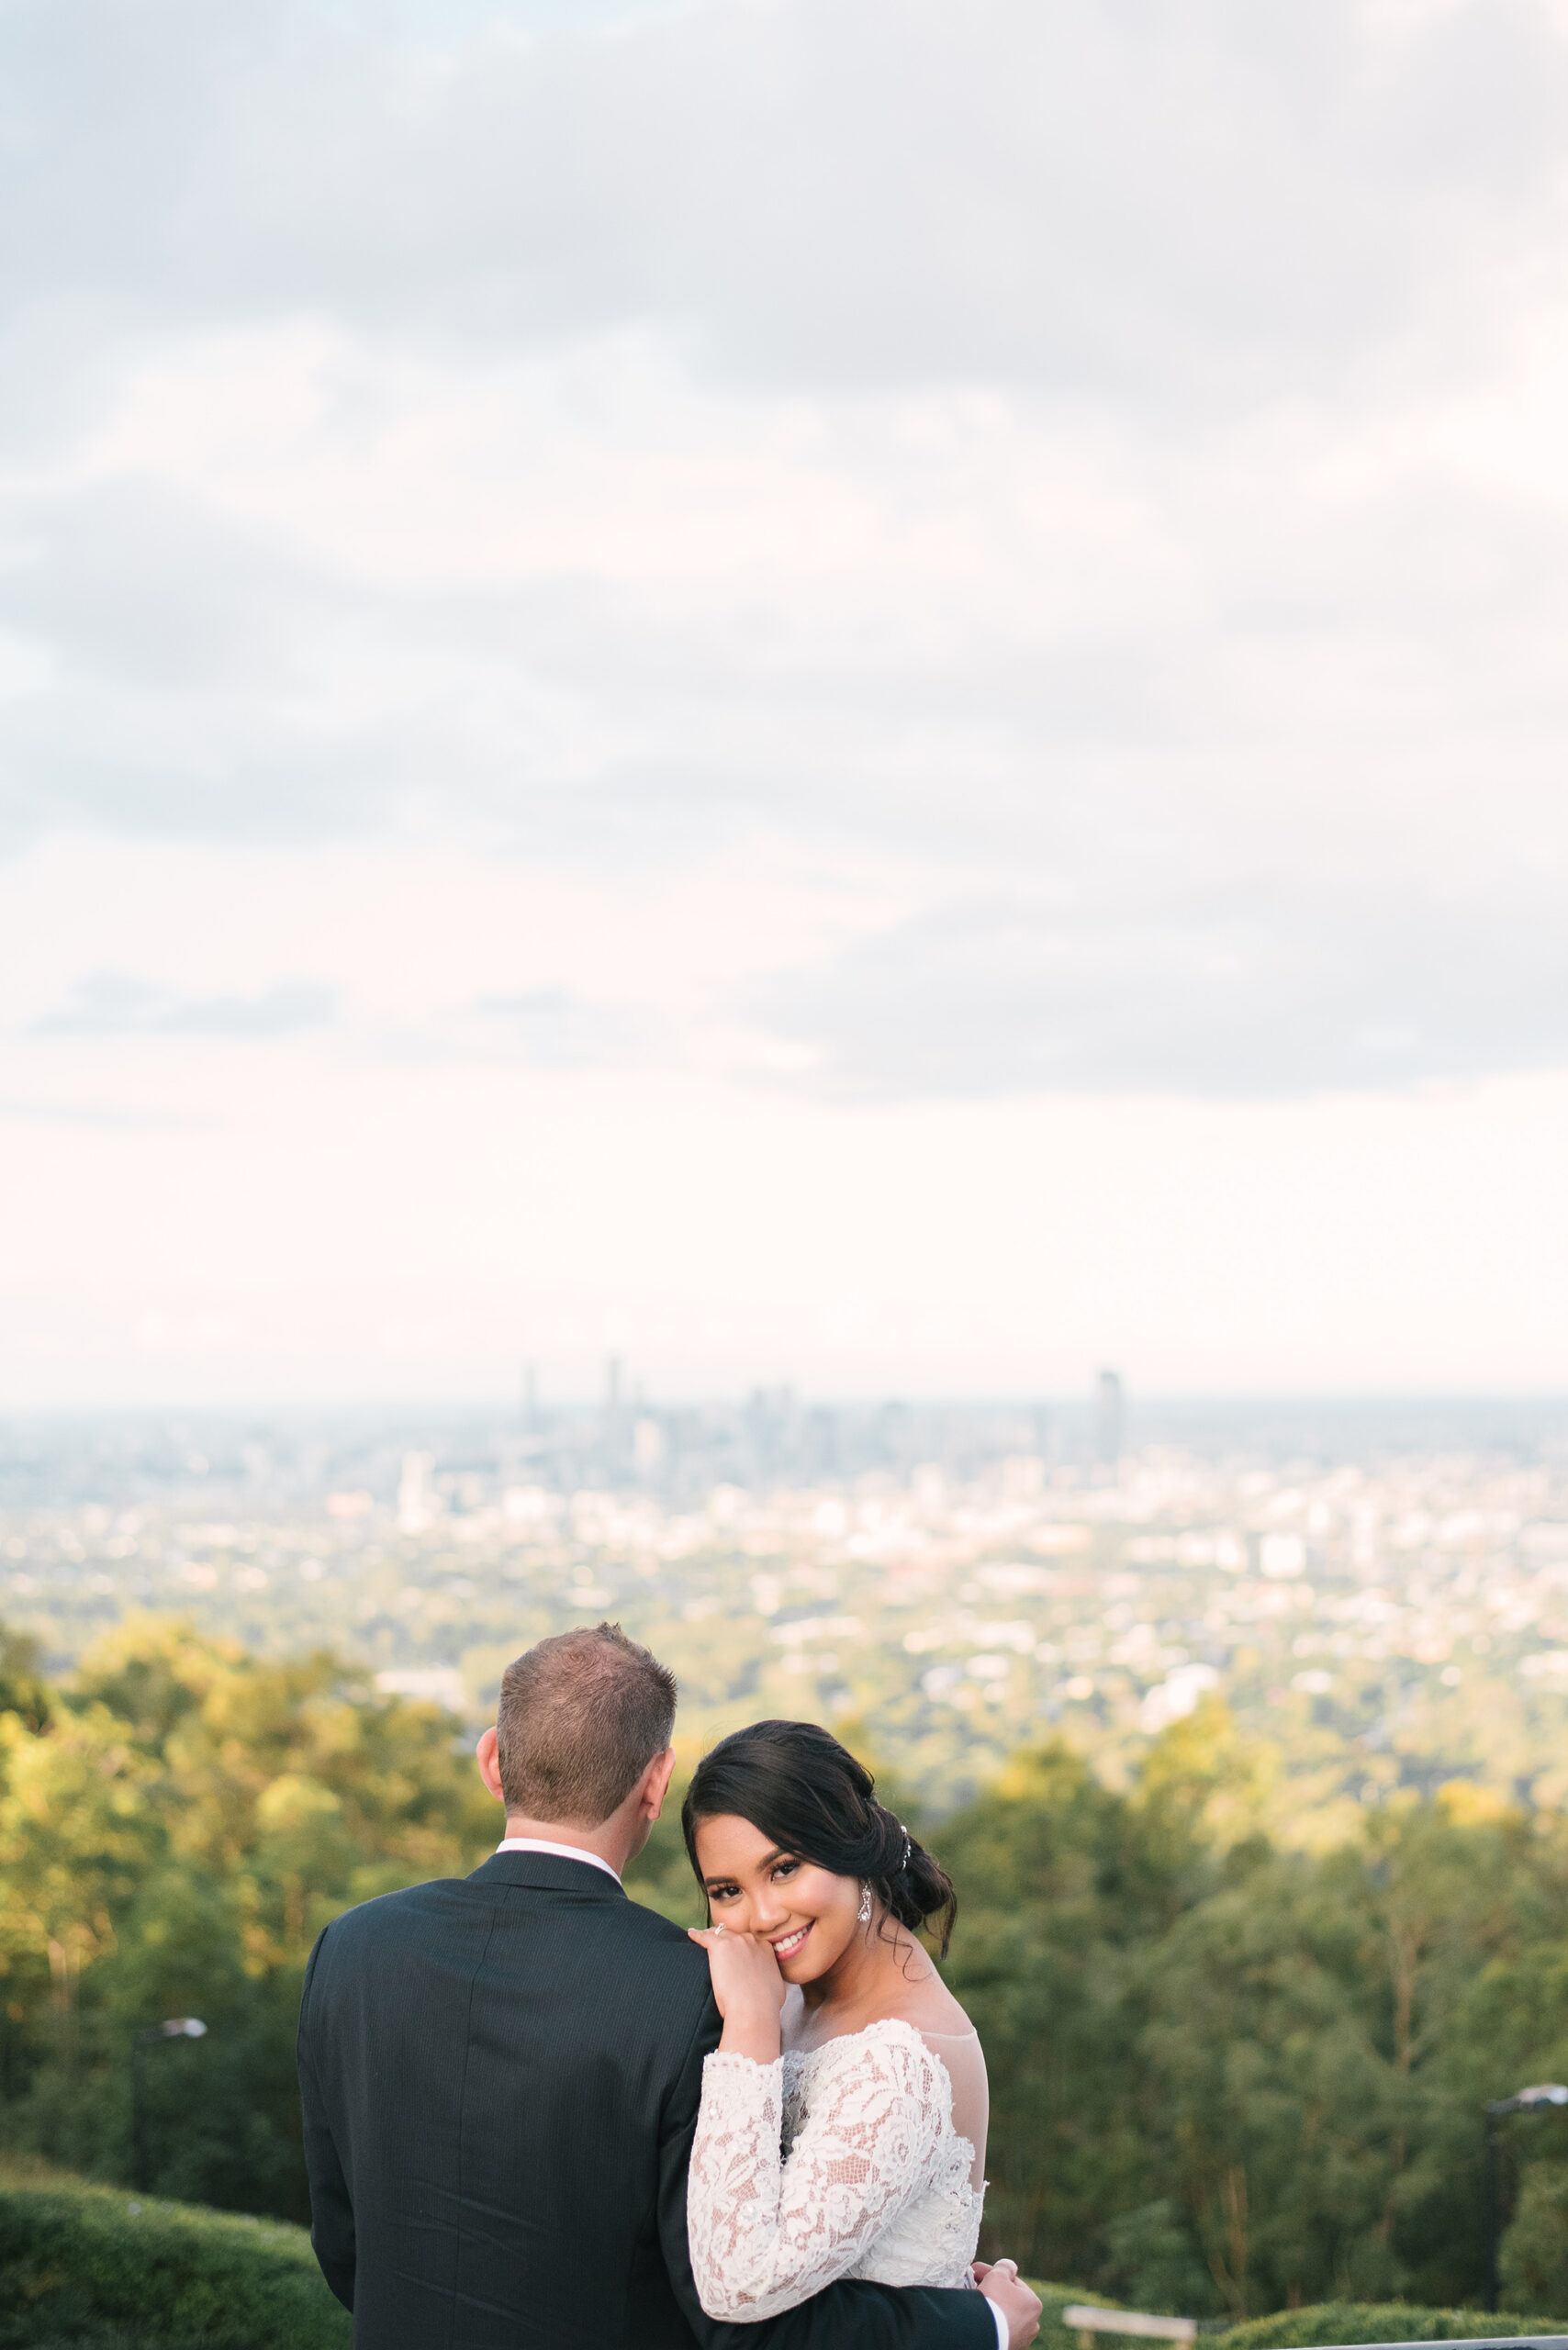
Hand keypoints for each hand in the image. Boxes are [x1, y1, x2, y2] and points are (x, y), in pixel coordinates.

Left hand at [687, 1926, 784, 2062]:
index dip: (741, 1947)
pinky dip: (697, 1935)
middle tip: (719, 1950)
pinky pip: (705, 1936)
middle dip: (727, 1941)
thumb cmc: (765, 2005)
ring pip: (719, 1932)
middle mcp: (751, 1941)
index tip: (735, 1954)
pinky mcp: (720, 1946)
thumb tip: (767, 1983)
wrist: (754, 2009)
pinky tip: (691, 1934)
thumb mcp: (775, 1987)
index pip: (749, 1941)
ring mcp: (735, 1942)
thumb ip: (770, 1978)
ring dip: (712, 1936)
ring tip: (703, 1938)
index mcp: (765, 1949)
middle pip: (734, 1935)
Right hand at [975, 2259, 1040, 2348]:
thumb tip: (1009, 2266)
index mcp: (1034, 2304)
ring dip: (993, 2309)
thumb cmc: (994, 2301)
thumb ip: (1005, 2266)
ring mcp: (1022, 2339)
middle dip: (994, 2292)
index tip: (977, 2273)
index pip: (1012, 2283)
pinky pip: (1000, 2330)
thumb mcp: (998, 2275)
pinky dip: (992, 2323)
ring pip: (1005, 2317)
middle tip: (976, 2286)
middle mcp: (1032, 2324)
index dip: (994, 2275)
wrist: (984, 2333)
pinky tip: (980, 2318)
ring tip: (976, 2303)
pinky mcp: (1009, 2348)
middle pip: (1009, 2301)